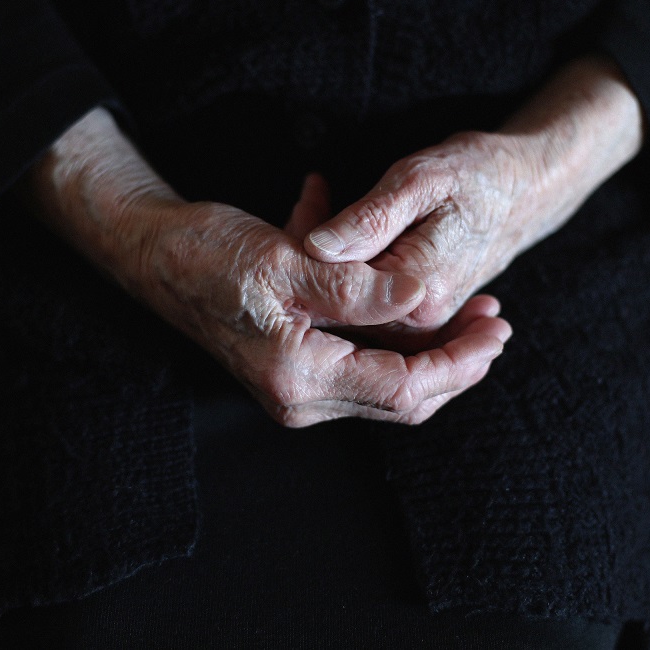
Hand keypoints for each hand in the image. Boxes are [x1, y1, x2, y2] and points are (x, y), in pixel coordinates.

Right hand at [28, 110, 512, 426]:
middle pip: (402, 398)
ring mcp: (295, 386)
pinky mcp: (294, 365)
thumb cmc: (209, 253)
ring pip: (387, 383)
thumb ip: (359, 287)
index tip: (495, 329)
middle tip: (496, 322)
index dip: (458, 362)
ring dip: (432, 350)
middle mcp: (299, 396)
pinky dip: (396, 338)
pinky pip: (363, 364)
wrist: (153, 252)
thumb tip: (423, 294)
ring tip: (471, 312)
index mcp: (299, 377)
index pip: (404, 389)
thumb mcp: (289, 263)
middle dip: (456, 362)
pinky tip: (415, 302)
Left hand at [303, 56, 643, 333]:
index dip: (305, 246)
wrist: (526, 190)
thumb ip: (370, 219)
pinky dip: (344, 265)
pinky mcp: (415, 316)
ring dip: (324, 259)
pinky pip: (362, 300)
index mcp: (416, 295)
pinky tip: (340, 226)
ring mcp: (418, 325)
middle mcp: (418, 322)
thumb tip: (315, 246)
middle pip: (336, 302)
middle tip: (311, 197)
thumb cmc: (477, 176)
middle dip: (309, 253)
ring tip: (319, 202)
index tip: (307, 200)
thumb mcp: (420, 180)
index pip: (334, 287)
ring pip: (344, 303)